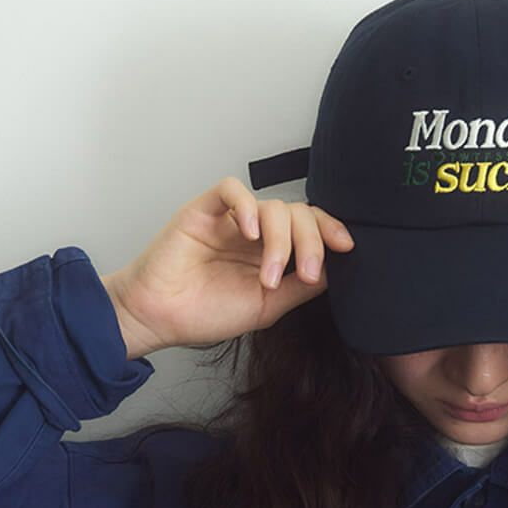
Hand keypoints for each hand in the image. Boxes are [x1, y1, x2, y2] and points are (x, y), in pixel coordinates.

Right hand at [104, 176, 354, 356]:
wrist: (160, 318)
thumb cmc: (204, 313)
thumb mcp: (266, 307)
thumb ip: (298, 288)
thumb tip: (335, 272)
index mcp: (271, 253)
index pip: (309, 227)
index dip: (330, 230)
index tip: (347, 248)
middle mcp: (255, 233)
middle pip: (298, 214)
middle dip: (311, 242)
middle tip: (306, 273)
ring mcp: (230, 220)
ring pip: (273, 206)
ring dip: (280, 241)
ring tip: (267, 277)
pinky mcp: (204, 210)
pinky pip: (232, 190)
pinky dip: (248, 207)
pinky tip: (251, 234)